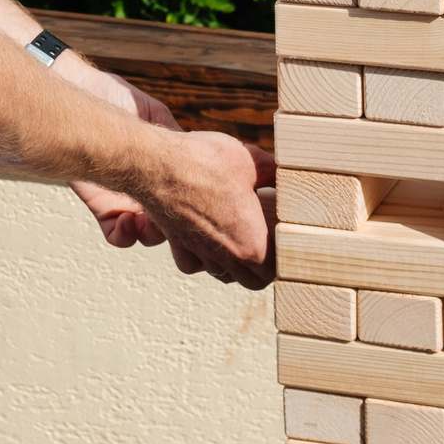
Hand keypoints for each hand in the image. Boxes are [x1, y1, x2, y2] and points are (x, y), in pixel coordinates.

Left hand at [60, 60, 180, 247]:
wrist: (77, 93)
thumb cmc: (114, 98)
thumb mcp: (155, 114)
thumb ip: (174, 138)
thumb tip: (197, 158)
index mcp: (165, 166)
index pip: (186, 197)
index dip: (194, 208)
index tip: (194, 207)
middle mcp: (148, 185)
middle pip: (172, 222)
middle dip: (175, 227)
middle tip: (171, 221)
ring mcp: (125, 196)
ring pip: (146, 233)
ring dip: (151, 234)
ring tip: (146, 223)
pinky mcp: (100, 202)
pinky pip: (116, 232)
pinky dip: (124, 234)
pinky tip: (126, 220)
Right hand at [132, 131, 275, 290]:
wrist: (157, 164)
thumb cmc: (206, 163)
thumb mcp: (251, 161)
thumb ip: (272, 173)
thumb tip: (285, 172)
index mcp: (251, 244)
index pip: (275, 272)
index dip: (283, 259)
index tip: (285, 241)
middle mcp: (225, 256)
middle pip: (251, 281)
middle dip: (262, 267)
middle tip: (267, 243)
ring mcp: (199, 251)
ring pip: (222, 273)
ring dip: (232, 263)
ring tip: (240, 239)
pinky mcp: (177, 242)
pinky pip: (193, 264)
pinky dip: (201, 258)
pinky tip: (205, 239)